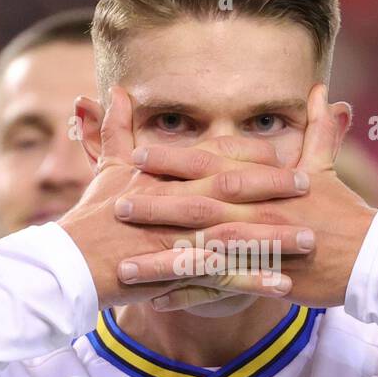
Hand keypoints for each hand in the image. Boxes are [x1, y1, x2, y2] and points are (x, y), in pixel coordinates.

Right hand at [57, 87, 317, 308]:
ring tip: (311, 241)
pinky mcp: (174, 273)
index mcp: (164, 176)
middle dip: (274, 187)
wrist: (66, 266)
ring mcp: (176, 238)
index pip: (214, 158)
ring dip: (275, 238)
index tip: (282, 154)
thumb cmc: (88, 219)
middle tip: (309, 186)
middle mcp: (174, 202)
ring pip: (235, 233)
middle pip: (233, 189)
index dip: (250, 155)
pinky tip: (283, 285)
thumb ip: (117, 129)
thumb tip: (121, 91)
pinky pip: (221, 278)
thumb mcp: (105, 169)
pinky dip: (253, 281)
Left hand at [113, 84, 376, 309]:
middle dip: (155, 203)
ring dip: (160, 257)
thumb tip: (323, 91)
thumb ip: (318, 129)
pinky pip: (218, 290)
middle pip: (197, 204)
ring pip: (200, 250)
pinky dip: (186, 295)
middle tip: (115, 202)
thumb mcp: (328, 168)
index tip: (138, 154)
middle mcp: (256, 210)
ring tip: (123, 263)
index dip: (173, 159)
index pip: (211, 165)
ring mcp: (259, 247)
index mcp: (264, 182)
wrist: (371, 259)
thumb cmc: (346, 213)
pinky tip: (155, 301)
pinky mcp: (264, 279)